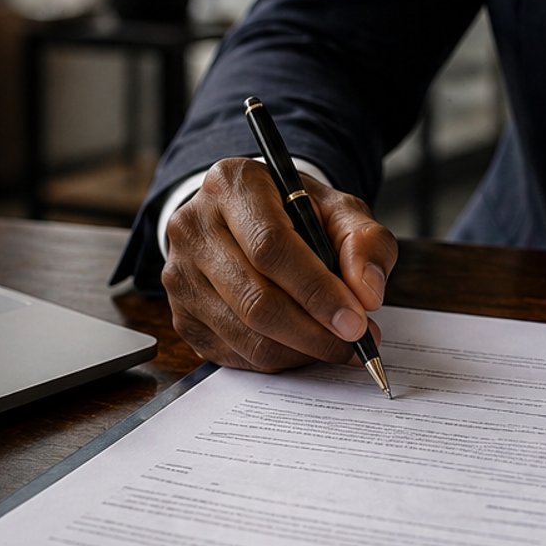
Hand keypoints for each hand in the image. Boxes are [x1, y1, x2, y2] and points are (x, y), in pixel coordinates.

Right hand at [161, 158, 397, 371]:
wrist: (248, 222)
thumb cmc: (295, 215)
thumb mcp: (339, 211)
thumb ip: (365, 243)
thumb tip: (366, 295)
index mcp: (232, 186)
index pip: (270, 247)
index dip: (317, 291)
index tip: (356, 321)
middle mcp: (194, 227)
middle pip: (256, 299)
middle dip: (314, 332)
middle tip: (355, 344)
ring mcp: (179, 274)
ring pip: (246, 334)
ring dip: (300, 351)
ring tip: (335, 344)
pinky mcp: (180, 315)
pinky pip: (234, 354)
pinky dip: (278, 359)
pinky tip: (301, 346)